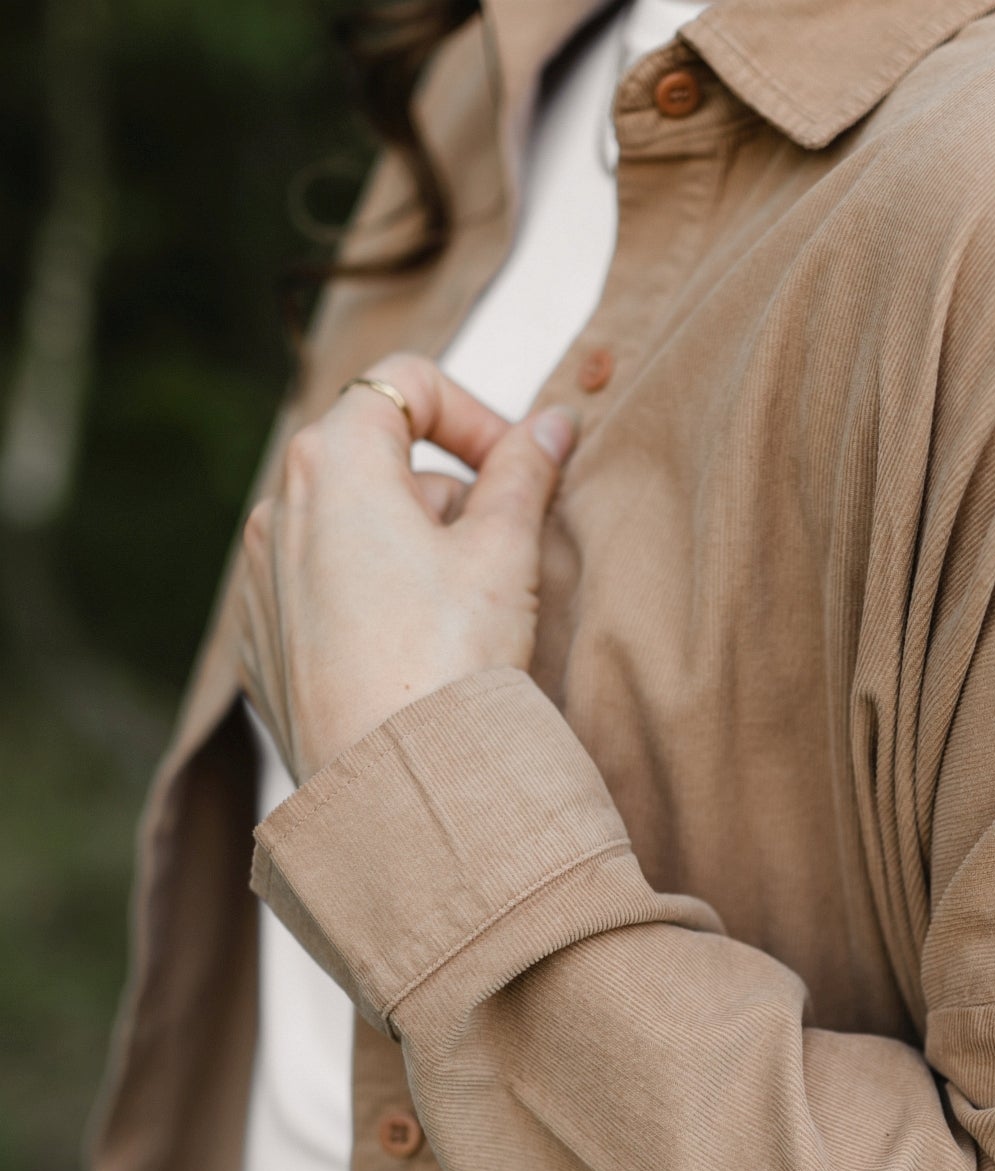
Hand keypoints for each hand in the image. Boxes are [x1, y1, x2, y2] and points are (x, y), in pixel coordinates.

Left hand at [236, 352, 577, 783]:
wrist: (392, 783)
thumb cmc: (447, 661)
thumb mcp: (505, 553)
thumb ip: (526, 472)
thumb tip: (553, 424)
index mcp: (334, 462)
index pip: (408, 384)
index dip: (476, 414)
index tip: (519, 469)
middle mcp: (278, 509)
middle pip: (382, 459)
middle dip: (453, 493)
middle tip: (507, 554)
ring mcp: (262, 581)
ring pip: (354, 530)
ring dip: (417, 551)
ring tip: (466, 618)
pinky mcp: (265, 645)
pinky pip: (328, 595)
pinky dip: (377, 603)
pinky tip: (420, 657)